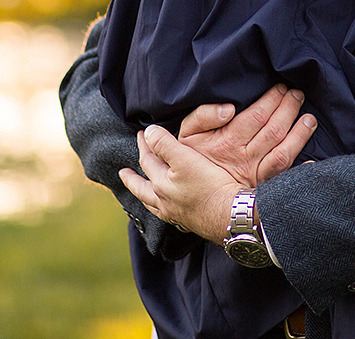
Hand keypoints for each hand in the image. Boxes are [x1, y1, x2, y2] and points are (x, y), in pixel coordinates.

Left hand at [121, 126, 244, 242]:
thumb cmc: (210, 185)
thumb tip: (148, 132)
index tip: (142, 134)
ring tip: (142, 194)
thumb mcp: (185, 158)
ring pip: (152, 205)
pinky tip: (168, 210)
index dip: (144, 145)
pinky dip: (162, 210)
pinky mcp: (188, 222)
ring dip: (144, 197)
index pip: (147, 161)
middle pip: (142, 188)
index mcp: (161, 185)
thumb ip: (164, 144)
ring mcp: (175, 215)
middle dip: (132, 178)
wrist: (231, 214)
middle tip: (123, 173)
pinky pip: (167, 215)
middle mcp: (164, 202)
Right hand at [175, 84, 318, 186]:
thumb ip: (203, 116)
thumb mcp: (187, 132)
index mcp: (226, 142)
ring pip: (283, 153)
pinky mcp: (259, 187)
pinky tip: (312, 160)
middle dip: (289, 109)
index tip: (280, 88)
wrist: (189, 192)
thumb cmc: (191, 155)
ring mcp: (254, 175)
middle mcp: (243, 158)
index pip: (256, 116)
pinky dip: (298, 170)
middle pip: (274, 131)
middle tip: (297, 94)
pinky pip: (282, 178)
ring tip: (310, 118)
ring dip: (299, 134)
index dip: (271, 100)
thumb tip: (229, 108)